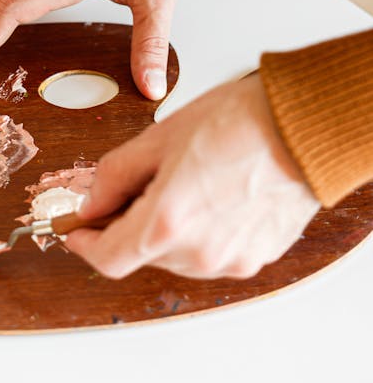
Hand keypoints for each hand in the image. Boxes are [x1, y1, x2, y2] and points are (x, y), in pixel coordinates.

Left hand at [65, 74, 319, 278]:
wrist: (304, 126)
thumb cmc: (240, 122)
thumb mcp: (159, 137)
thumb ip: (115, 176)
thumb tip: (91, 202)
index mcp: (166, 223)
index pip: (108, 258)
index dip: (85, 244)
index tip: (78, 230)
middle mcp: (198, 252)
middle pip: (142, 254)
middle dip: (129, 225)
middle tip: (136, 187)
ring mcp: (230, 260)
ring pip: (177, 256)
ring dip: (166, 229)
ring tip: (186, 181)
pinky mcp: (256, 258)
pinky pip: (212, 253)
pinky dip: (200, 231)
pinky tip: (212, 193)